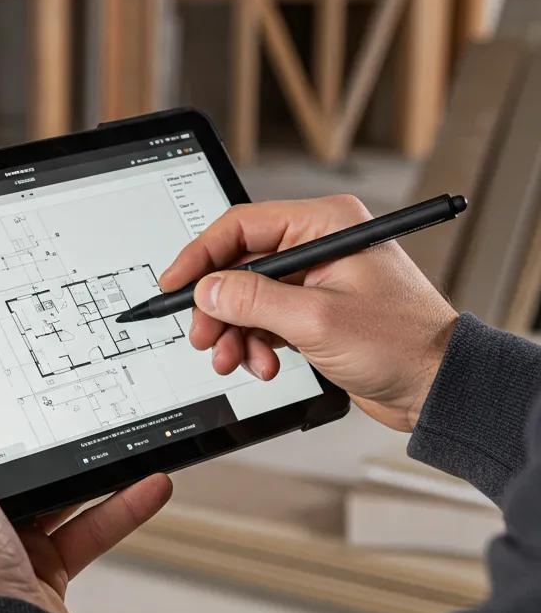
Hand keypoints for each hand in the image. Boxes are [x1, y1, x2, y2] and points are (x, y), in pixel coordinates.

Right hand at [160, 194, 457, 431]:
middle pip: (239, 266)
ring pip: (247, 297)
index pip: (242, 226)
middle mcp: (318, 245)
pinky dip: (255, 344)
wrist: (437, 387)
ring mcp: (315, 279)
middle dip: (218, 307)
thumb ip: (254, 301)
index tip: (175, 283)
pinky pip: (264, 319)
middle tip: (203, 337)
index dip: (201, 255)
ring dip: (235, 333)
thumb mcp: (317, 321)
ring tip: (234, 360)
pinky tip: (263, 364)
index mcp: (325, 225)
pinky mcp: (314, 310)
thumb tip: (208, 289)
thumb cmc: (402, 344)